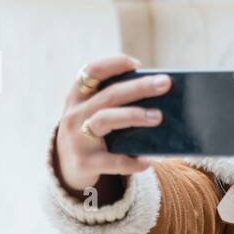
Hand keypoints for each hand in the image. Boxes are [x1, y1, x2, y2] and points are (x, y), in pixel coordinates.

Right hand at [55, 55, 170, 195]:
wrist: (68, 168)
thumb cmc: (93, 133)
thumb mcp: (94, 114)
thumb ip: (116, 104)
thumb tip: (158, 97)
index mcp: (78, 97)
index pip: (92, 71)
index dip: (114, 64)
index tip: (137, 64)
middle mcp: (74, 115)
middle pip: (108, 95)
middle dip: (139, 87)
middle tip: (165, 83)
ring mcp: (77, 139)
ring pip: (105, 120)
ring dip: (133, 115)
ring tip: (158, 117)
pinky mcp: (85, 163)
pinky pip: (113, 161)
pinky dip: (132, 161)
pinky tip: (148, 161)